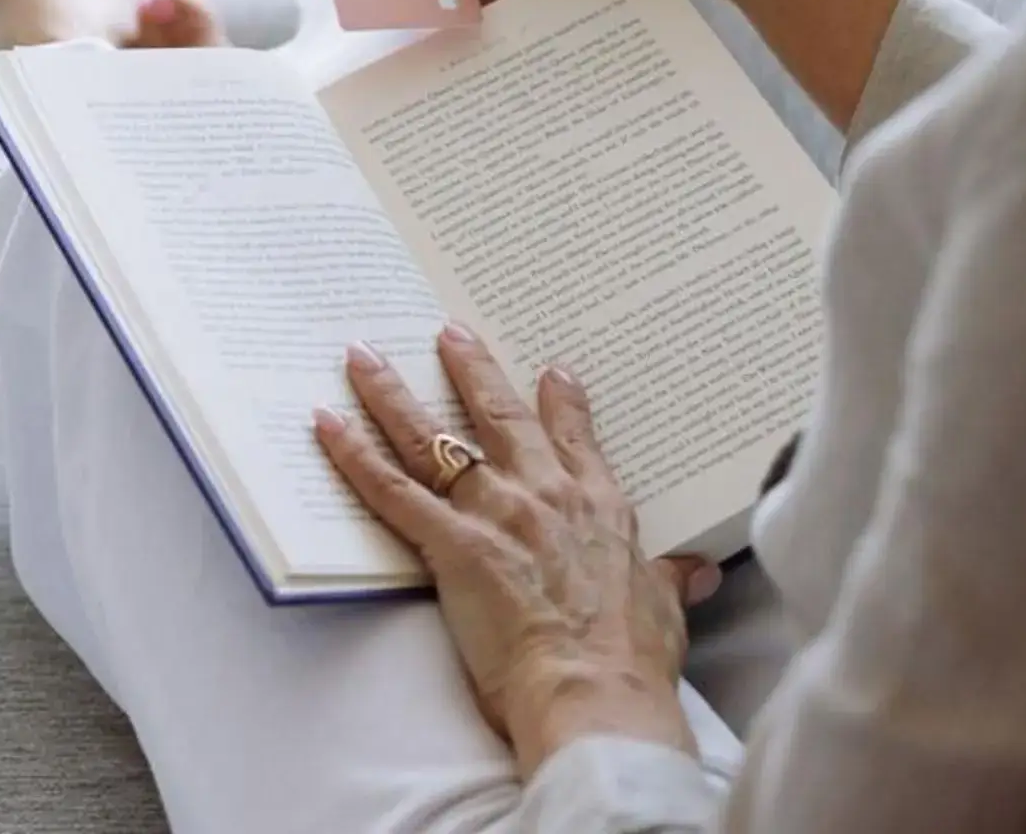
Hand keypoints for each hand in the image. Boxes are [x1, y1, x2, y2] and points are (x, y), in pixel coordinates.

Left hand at [315, 328, 713, 775]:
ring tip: (364, 359)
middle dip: (470, 369)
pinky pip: (392, 491)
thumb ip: (671, 580)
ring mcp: (496, 513)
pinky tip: (327, 426)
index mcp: (598, 506)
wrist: (596, 693)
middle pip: (498, 416)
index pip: (574, 438)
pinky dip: (354, 457)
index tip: (551, 372)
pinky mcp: (453, 545)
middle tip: (448, 333)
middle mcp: (545, 494)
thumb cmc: (631, 660)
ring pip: (433, 440)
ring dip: (393, 395)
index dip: (560, 401)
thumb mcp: (665, 609)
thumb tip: (699, 572)